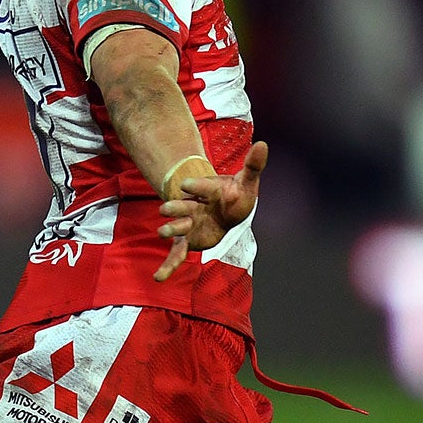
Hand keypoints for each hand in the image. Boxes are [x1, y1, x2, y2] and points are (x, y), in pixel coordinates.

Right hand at [154, 142, 267, 281]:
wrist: (225, 210)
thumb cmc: (235, 195)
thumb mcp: (246, 182)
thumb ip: (253, 165)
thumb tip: (263, 144)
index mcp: (208, 191)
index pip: (202, 188)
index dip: (197, 187)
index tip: (188, 185)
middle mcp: (194, 207)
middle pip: (184, 206)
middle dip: (175, 208)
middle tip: (165, 209)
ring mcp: (189, 225)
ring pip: (178, 226)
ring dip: (170, 229)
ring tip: (162, 231)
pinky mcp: (188, 241)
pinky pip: (176, 255)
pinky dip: (168, 266)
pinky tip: (158, 278)